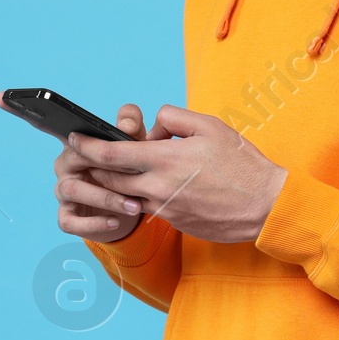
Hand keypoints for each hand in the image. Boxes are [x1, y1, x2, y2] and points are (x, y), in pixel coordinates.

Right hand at [52, 104, 152, 243]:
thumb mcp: (135, 147)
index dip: (21, 112)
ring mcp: (63, 192)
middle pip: (72, 158)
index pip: (46, 125)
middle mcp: (64, 165)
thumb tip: (125, 123)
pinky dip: (94, 224)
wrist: (133, 209)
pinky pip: (72, 222)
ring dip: (105, 198)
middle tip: (133, 173)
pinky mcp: (68, 216)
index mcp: (74, 144)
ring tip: (133, 204)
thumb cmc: (129, 171)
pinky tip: (116, 222)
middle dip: (102, 165)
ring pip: (72, 190)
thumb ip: (130, 129)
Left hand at [56, 104, 285, 245]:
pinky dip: (135, 196)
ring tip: (109, 170)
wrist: (265, 207)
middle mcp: (158, 187)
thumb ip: (174, 118)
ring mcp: (164, 208)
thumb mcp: (210, 126)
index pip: (110, 154)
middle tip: (80, 155)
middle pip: (108, 178)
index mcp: (164, 160)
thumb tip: (155, 124)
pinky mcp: (174, 221)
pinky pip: (145, 207)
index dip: (86, 146)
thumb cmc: (242, 163)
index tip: (73, 139)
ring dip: (111, 184)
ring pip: (123, 195)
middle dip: (91, 167)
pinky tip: (142, 186)